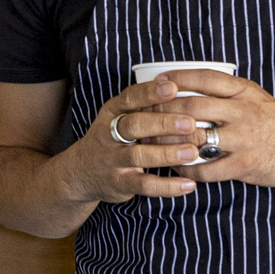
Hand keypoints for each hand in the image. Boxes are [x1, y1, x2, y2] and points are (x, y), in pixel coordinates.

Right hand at [65, 78, 202, 203]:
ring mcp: (113, 160)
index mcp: (112, 112)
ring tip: (192, 152)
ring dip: (167, 154)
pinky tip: (189, 184)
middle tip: (189, 123)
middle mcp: (109, 134)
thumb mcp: (120, 117)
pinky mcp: (120, 183)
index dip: (150, 92)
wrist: (82, 172)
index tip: (173, 87)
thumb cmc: (112, 138)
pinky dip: (168, 186)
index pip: (130, 98)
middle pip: (134, 125)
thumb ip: (144, 107)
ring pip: (138, 155)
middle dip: (163, 123)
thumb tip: (186, 93)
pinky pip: (144, 185)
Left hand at [87, 69, 274, 195]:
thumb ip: (225, 90)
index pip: (202, 78)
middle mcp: (241, 111)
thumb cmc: (273, 120)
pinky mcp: (244, 164)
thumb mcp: (253, 95)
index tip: (154, 84)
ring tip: (151, 143)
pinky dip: (188, 169)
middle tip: (144, 116)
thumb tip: (185, 83)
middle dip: (163, 112)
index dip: (174, 80)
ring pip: (196, 137)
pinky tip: (177, 168)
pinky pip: (208, 168)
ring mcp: (243, 139)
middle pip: (192, 107)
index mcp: (242, 91)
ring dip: (170, 142)